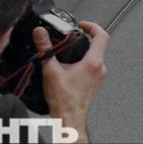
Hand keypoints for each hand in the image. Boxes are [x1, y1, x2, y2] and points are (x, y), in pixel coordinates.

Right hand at [39, 21, 107, 143]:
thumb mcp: (50, 69)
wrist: (69, 119)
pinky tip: (70, 67)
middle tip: (74, 35)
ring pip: (95, 57)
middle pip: (98, 45)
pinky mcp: (94, 84)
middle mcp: (100, 69)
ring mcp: (98, 78)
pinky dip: (83, 63)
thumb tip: (40, 34)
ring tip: (70, 51)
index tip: (82, 25)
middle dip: (85, 38)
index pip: (102, 35)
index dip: (92, 25)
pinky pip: (92, 68)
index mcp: (93, 62)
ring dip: (84, 52)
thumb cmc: (64, 100)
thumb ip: (45, 48)